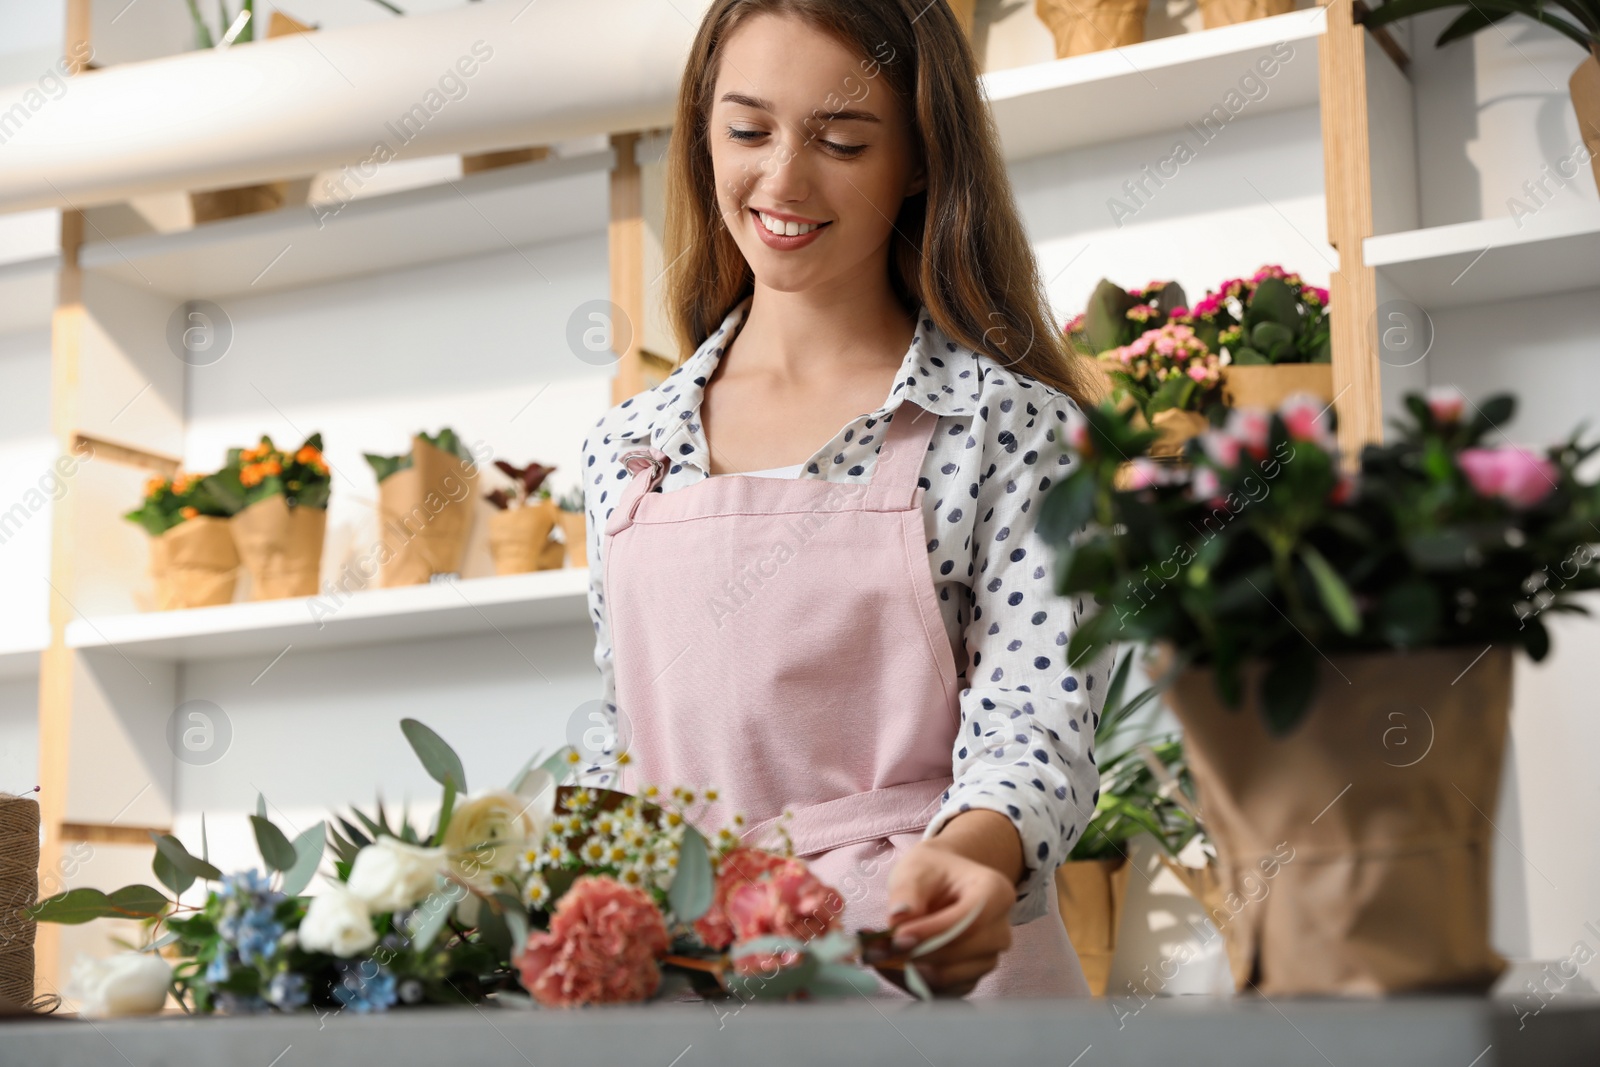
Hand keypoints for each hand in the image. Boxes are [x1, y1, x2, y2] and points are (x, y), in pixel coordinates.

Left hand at [884, 815, 1019, 996]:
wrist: (944, 884)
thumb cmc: (933, 871)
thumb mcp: (917, 868)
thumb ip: (907, 891)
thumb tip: (899, 917)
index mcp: (996, 892)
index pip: (970, 921)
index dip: (933, 932)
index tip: (897, 936)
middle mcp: (999, 929)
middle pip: (960, 953)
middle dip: (915, 954)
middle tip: (876, 948)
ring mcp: (988, 957)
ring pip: (950, 976)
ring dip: (910, 970)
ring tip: (878, 954)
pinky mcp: (971, 977)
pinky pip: (943, 991)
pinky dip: (913, 981)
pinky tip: (890, 965)